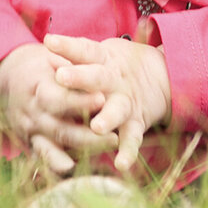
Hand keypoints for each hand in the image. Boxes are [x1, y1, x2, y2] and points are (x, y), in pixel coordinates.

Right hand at [0, 43, 115, 174]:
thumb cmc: (40, 64)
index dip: (79, 101)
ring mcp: (30, 131)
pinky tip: (75, 175)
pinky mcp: (30, 143)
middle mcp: (32, 112)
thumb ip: (71, 66)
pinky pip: (44, 159)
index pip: (57, 98)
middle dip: (87, 136)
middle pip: (59, 129)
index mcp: (36, 87)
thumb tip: (94, 75)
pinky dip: (58, 168)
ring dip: (81, 153)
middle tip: (114, 137)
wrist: (8, 75)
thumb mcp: (52, 57)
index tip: (102, 99)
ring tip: (104, 156)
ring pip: (54, 148)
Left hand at [45, 34, 169, 172]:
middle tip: (61, 76)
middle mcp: (114, 80)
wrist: (160, 75)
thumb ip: (76, 55)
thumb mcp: (99, 54)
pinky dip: (128, 152)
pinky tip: (121, 165)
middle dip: (79, 77)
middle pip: (97, 77)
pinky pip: (132, 138)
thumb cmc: (113, 65)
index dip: (67, 45)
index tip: (49, 42)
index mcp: (103, 59)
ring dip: (107, 118)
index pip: (84, 50)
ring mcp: (126, 102)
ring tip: (97, 127)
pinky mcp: (136, 123)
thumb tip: (46, 46)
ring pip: (116, 109)